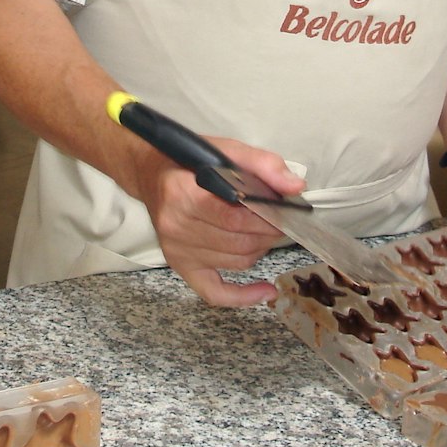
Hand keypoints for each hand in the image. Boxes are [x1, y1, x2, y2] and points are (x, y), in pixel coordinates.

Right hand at [131, 137, 306, 305]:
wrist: (151, 173)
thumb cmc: (189, 161)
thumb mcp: (225, 150)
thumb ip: (262, 164)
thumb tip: (295, 187)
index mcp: (184, 194)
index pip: (236, 217)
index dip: (268, 217)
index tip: (286, 211)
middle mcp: (177, 227)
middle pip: (239, 242)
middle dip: (269, 232)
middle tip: (282, 220)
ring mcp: (178, 250)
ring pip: (236, 262)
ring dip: (260, 249)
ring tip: (266, 232)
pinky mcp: (180, 265)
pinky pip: (214, 292)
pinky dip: (242, 296)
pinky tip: (265, 291)